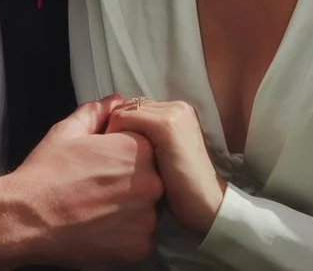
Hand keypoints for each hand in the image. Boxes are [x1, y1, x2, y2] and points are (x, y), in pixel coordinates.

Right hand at [0, 95, 162, 269]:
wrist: (26, 217)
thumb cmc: (46, 172)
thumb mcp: (68, 131)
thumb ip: (97, 113)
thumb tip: (115, 100)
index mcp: (138, 149)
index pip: (146, 149)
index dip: (122, 157)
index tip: (102, 166)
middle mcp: (151, 181)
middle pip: (151, 180)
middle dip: (130, 183)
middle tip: (98, 189)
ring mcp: (147, 217)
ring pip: (148, 210)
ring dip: (130, 210)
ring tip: (98, 210)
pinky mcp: (139, 246)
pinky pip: (141, 238)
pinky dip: (126, 235)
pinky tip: (100, 228)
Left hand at [104, 98, 226, 236]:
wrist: (208, 205)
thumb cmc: (183, 188)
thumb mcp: (165, 155)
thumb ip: (148, 137)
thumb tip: (116, 132)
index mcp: (179, 111)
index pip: (135, 106)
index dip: (119, 127)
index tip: (109, 149)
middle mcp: (177, 106)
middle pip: (127, 106)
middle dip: (113, 127)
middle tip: (105, 154)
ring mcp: (173, 114)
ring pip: (123, 111)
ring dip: (111, 132)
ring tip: (109, 158)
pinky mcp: (165, 125)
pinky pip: (124, 119)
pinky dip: (113, 136)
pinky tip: (113, 158)